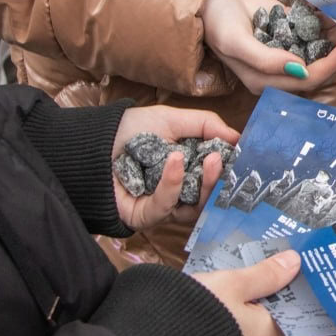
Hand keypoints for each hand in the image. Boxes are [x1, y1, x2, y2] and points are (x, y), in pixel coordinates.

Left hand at [111, 106, 239, 230]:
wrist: (91, 141)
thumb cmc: (132, 129)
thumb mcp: (173, 119)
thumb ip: (207, 125)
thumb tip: (240, 138)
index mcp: (190, 169)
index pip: (218, 176)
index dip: (231, 169)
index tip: (243, 155)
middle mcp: (181, 191)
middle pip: (211, 196)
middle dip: (221, 179)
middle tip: (224, 160)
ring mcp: (164, 206)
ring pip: (194, 208)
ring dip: (206, 185)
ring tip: (210, 161)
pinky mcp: (145, 216)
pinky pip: (165, 206)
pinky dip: (172, 184)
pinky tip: (175, 162)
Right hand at [192, 251, 301, 335]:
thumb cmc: (200, 314)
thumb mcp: (235, 284)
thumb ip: (266, 274)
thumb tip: (294, 262)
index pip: (292, 310)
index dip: (287, 287)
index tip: (280, 268)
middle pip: (270, 319)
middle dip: (263, 295)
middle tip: (255, 269)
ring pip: (249, 327)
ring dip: (243, 307)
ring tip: (234, 282)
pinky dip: (229, 320)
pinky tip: (217, 302)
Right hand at [202, 0, 335, 93]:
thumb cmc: (216, 21)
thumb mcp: (235, 42)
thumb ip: (264, 60)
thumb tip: (299, 70)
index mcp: (266, 80)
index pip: (308, 81)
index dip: (331, 66)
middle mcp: (279, 70)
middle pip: (320, 70)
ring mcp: (285, 51)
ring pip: (320, 53)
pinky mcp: (288, 33)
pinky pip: (313, 34)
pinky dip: (326, 26)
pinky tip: (335, 15)